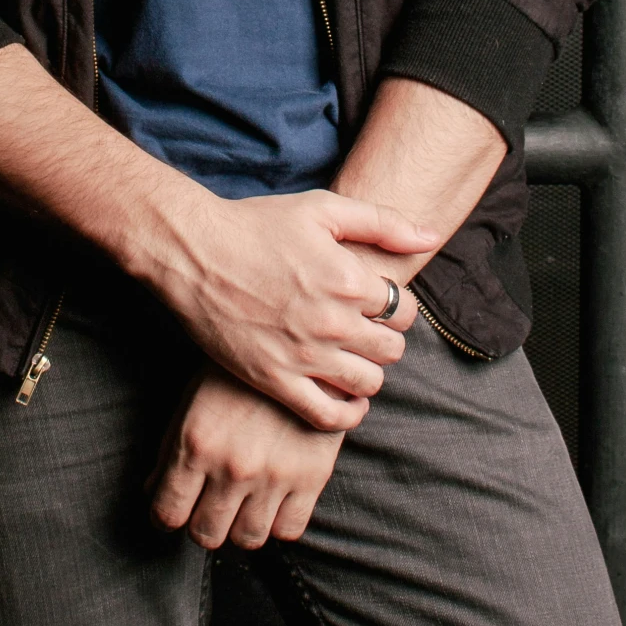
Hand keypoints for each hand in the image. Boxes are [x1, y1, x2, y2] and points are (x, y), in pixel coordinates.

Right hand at [141, 187, 426, 431]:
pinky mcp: (275, 381)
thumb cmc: (256, 224)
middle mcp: (331, 322)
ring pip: (368, 384)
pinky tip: (344, 398)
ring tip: (351, 358)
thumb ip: (381, 222)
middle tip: (363, 329)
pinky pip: (329, 417)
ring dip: (368, 373)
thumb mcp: (322, 208)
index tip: (376, 302)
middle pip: (392, 350)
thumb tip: (431, 237)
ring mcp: (303, 356)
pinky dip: (347, 414)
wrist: (193, 253)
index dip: (397, 306)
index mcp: (347, 279)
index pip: (406, 311)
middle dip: (385, 339)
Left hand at [148, 366, 343, 548]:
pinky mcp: (311, 478)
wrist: (302, 348)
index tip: (175, 510)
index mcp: (196, 443)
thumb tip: (151, 491)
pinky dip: (277, 524)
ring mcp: (274, 475)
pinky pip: (288, 531)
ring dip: (239, 527)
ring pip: (247, 539)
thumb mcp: (193, 399)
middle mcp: (233, 466)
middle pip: (207, 534)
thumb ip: (170, 449)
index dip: (166, 516)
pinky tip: (272, 502)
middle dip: (203, 524)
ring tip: (242, 506)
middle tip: (209, 508)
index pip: (169, 513)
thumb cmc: (238, 373)